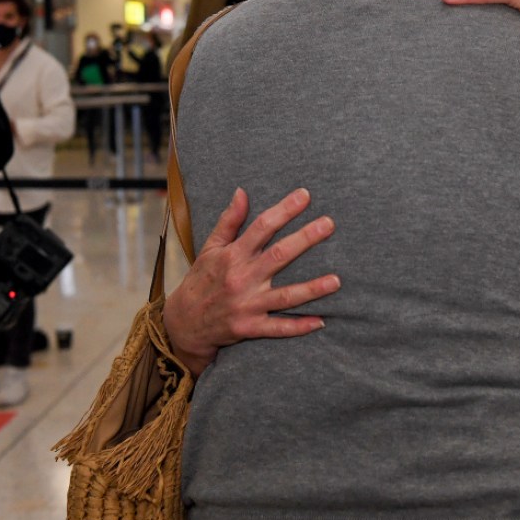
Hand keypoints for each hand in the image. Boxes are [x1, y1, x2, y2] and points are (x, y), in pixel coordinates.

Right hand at [162, 186, 340, 375]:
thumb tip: (242, 191)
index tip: (305, 195)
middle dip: (305, 239)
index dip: (284, 210)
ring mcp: (247, 304)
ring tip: (337, 280)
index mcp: (233, 255)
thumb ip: (229, 221)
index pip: (262, 227)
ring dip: (312, 289)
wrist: (182, 323)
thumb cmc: (201, 280)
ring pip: (285, 296)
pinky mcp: (249, 327)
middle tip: (330, 224)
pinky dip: (298, 327)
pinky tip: (320, 321)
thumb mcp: (210, 248)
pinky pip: (278, 328)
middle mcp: (242, 278)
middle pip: (279, 255)